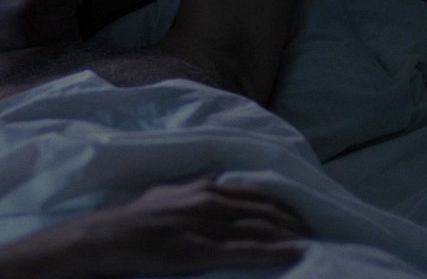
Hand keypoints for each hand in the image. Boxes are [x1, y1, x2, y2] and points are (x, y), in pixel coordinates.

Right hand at [71, 174, 311, 277]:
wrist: (111, 237)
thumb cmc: (137, 217)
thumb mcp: (167, 191)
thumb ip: (195, 182)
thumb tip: (218, 174)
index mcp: (203, 188)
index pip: (253, 193)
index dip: (280, 203)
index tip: (300, 214)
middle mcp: (210, 201)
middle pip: (263, 209)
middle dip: (293, 220)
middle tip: (315, 230)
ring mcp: (207, 225)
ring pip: (259, 228)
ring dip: (290, 235)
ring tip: (311, 242)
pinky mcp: (201, 250)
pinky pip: (246, 250)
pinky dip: (274, 251)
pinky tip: (294, 254)